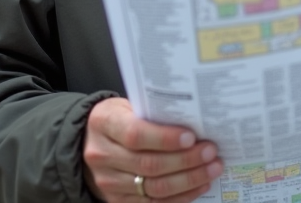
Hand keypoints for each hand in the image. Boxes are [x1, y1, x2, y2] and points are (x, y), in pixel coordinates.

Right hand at [83, 97, 222, 201]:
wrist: (89, 143)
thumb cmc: (117, 119)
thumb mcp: (127, 106)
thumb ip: (152, 114)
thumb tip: (194, 122)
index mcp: (104, 124)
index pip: (135, 135)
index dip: (165, 138)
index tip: (191, 137)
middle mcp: (102, 155)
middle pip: (149, 164)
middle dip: (185, 160)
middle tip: (210, 152)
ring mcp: (109, 182)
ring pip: (154, 187)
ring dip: (189, 179)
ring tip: (212, 168)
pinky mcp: (118, 200)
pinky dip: (181, 196)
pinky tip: (199, 185)